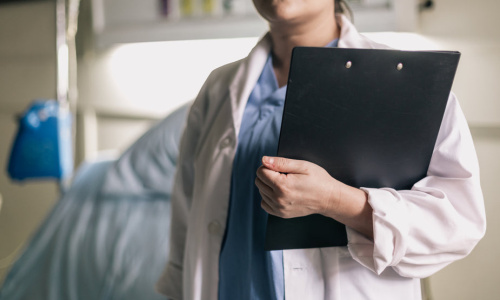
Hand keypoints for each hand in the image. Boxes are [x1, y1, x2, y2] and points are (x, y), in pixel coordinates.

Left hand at [255, 156, 373, 238]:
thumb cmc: (318, 180)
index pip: (261, 172)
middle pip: (259, 182)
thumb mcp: (302, 166)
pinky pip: (264, 204)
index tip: (280, 167)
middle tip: (283, 174)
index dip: (269, 166)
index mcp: (283, 185)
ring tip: (284, 183)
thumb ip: (281, 163)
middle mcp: (279, 199)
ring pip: (261, 192)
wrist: (329, 199)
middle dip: (267, 175)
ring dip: (268, 185)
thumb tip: (264, 160)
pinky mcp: (281, 214)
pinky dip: (268, 197)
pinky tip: (279, 192)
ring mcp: (279, 208)